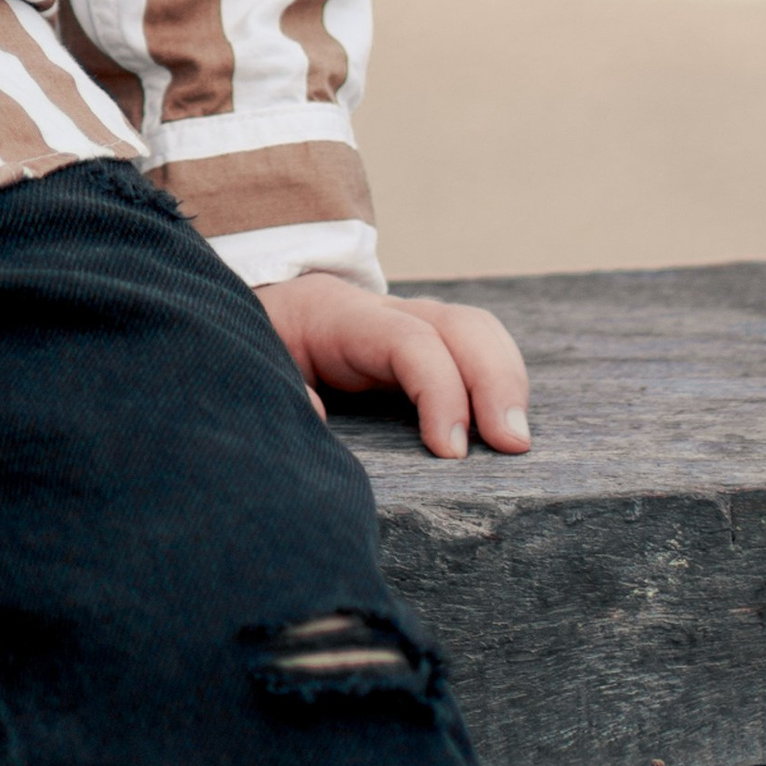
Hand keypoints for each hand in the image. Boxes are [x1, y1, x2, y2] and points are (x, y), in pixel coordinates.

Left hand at [254, 275, 530, 461]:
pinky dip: (498, 381)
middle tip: (511, 445)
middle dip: (495, 380)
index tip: (450, 452)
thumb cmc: (254, 345)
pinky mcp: (417, 349)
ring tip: (516, 441)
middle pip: (459, 325)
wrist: (253, 318)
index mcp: (339, 316)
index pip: (410, 340)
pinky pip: (471, 351)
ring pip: (475, 332)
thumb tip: (320, 420)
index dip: (440, 391)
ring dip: (506, 381)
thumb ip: (279, 389)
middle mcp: (383, 314)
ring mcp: (405, 326)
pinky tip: (504, 424)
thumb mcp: (249, 363)